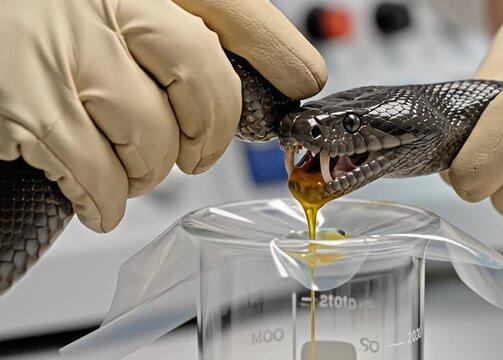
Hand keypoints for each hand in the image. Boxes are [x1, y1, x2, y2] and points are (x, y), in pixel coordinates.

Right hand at [0, 0, 325, 232]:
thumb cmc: (39, 23)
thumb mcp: (111, 7)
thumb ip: (173, 33)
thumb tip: (250, 79)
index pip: (235, 8)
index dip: (279, 51)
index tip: (301, 80)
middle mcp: (105, 1)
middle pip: (206, 81)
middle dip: (210, 134)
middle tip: (198, 152)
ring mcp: (65, 51)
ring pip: (153, 138)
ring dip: (147, 170)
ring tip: (129, 167)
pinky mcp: (26, 106)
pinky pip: (99, 175)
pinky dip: (106, 200)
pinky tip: (100, 197)